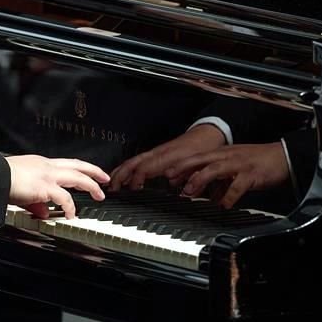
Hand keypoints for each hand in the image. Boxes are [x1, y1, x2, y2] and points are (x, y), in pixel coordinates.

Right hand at [5, 155, 109, 218]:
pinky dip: (70, 207)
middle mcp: (46, 166)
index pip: (65, 164)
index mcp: (40, 164)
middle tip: (105, 178)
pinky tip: (72, 215)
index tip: (87, 174)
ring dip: (91, 185)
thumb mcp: (22, 190)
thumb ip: (35, 202)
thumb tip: (44, 213)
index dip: (79, 169)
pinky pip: (64, 197)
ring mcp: (47, 175)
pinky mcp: (44, 187)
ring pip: (77, 176)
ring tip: (100, 195)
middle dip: (94, 171)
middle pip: (77, 165)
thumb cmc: (1, 179)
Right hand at [108, 124, 225, 191]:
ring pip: (134, 161)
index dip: (137, 178)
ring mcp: (157, 152)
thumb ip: (187, 175)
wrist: (209, 133)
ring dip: (121, 171)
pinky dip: (129, 168)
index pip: (146, 167)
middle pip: (134, 162)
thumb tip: (173, 184)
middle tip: (112, 188)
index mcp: (168, 156)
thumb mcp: (200, 164)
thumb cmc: (204, 148)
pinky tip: (125, 175)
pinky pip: (139, 160)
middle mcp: (159, 153)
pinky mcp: (158, 153)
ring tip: (112, 183)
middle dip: (121, 175)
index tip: (133, 189)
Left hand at [174, 142, 288, 208]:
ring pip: (216, 168)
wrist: (283, 156)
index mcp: (222, 154)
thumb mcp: (235, 169)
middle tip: (170, 178)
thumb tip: (208, 196)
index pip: (197, 157)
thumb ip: (220, 181)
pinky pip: (238, 185)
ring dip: (201, 179)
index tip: (167, 174)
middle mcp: (228, 156)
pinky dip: (229, 195)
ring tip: (190, 191)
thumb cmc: (258, 162)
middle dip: (184, 168)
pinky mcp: (252, 174)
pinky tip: (223, 204)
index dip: (181, 164)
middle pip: (202, 159)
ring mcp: (239, 164)